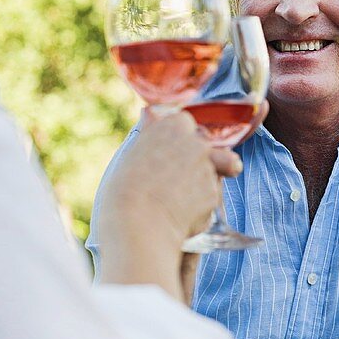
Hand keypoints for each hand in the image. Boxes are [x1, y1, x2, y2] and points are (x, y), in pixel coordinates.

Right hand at [93, 111, 240, 302]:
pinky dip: (199, 208)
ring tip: (176, 201)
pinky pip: (209, 199)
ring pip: (212, 173)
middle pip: (204, 147)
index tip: (169, 154)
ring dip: (201, 184)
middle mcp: (196, 142)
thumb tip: (151, 113)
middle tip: (174, 182)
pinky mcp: (214, 194)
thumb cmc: (124, 191)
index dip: (179, 140)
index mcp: (173, 126)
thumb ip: (149, 135)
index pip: (185, 123)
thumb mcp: (131, 152)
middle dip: (197, 161)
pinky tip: (179, 216)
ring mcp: (208, 168)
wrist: (137, 224)